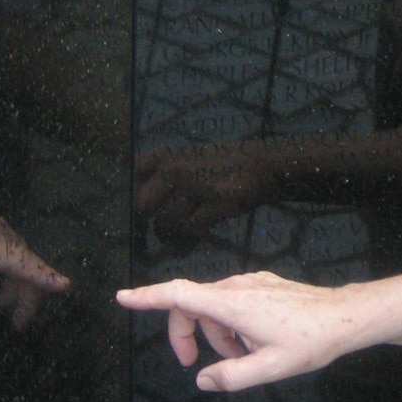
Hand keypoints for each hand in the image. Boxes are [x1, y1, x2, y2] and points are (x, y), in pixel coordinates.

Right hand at [117, 271, 351, 391]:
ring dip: (215, 334)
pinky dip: (231, 325)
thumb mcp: (270, 368)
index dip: (147, 296)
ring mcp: (252, 284)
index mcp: (233, 304)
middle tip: (192, 364)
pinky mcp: (263, 286)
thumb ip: (231, 376)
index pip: (179, 294)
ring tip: (239, 359)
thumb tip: (203, 380)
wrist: (346, 316)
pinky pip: (233, 303)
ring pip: (213, 307)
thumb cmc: (312, 340)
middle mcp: (238, 288)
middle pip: (191, 304)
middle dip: (184, 334)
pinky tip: (252, 344)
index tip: (123, 297)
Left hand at [134, 142, 273, 245]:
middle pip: (144, 204)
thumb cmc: (228, 161)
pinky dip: (185, 242)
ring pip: (166, 221)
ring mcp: (195, 186)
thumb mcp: (192, 157)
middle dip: (148, 221)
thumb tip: (149, 199)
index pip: (136, 172)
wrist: (264, 164)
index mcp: (168, 155)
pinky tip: (186, 246)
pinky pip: (189, 229)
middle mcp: (176, 168)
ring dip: (167, 237)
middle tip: (155, 232)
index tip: (143, 207)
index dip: (137, 191)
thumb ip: (170, 173)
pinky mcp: (214, 204)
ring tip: (173, 244)